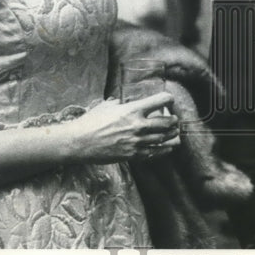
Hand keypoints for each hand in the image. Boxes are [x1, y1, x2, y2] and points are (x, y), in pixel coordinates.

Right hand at [65, 92, 180, 162]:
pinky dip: (164, 149)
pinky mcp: (133, 155)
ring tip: (174, 132)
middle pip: (167, 122)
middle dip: (173, 120)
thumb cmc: (91, 122)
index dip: (168, 99)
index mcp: (133, 109)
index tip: (168, 101)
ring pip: (164, 138)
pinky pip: (154, 152)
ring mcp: (137, 141)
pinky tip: (168, 147)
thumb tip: (123, 102)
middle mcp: (138, 125)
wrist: (79, 143)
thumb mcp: (108, 106)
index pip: (161, 100)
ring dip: (172, 134)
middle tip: (174, 120)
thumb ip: (120, 103)